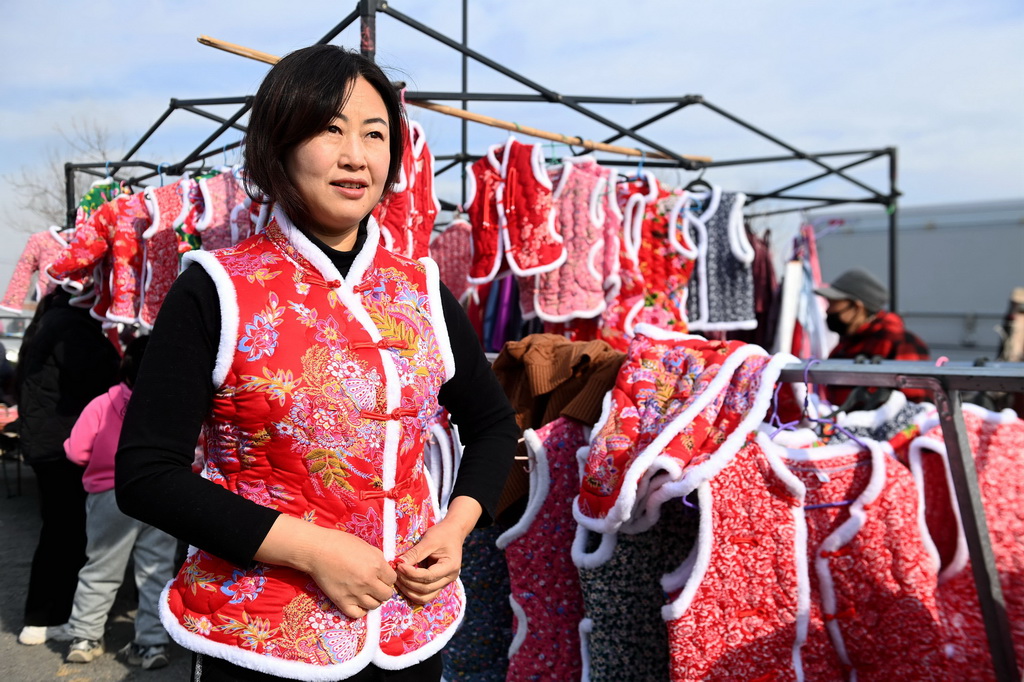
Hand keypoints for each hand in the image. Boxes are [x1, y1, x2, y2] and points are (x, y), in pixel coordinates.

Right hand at [255, 515, 396, 618]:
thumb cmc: (341, 543)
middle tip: (374, 585)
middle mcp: (368, 581)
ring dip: (372, 599)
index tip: (380, 575)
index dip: (387, 577)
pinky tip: (357, 601)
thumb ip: (378, 559)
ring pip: (374, 605)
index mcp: (376, 565)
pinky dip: (360, 610)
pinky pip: (358, 614)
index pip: (393, 579)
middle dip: (382, 589)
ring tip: (365, 592)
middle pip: (386, 595)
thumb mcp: (366, 546)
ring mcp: (355, 593)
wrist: (317, 550)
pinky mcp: (342, 601)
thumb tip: (385, 569)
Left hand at [394, 496, 480, 604]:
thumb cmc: (442, 534)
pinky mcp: (438, 584)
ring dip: (408, 591)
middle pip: (426, 589)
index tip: (399, 566)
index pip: (429, 576)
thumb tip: (399, 563)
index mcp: (450, 566)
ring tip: (397, 579)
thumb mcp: (429, 539)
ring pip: (424, 597)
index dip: (412, 573)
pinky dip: (412, 592)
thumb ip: (415, 553)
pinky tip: (403, 583)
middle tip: (395, 571)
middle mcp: (449, 578)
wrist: (453, 533)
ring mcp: (444, 583)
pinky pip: (424, 595)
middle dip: (408, 582)